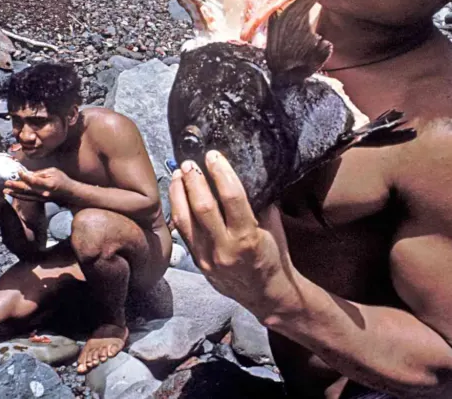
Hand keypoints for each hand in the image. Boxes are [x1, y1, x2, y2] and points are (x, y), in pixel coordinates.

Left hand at [4, 168, 73, 204]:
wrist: (70, 194)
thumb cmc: (63, 180)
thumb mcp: (53, 171)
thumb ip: (40, 173)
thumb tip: (27, 174)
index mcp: (48, 184)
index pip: (33, 181)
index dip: (25, 176)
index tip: (18, 171)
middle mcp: (43, 193)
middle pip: (27, 189)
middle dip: (15, 186)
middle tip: (6, 183)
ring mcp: (41, 198)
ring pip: (26, 195)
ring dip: (15, 193)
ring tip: (5, 191)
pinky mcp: (40, 200)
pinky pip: (28, 198)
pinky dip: (20, 196)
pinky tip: (13, 194)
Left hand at [169, 151, 303, 322]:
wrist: (266, 295)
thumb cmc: (274, 257)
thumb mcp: (273, 228)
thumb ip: (260, 203)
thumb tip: (248, 173)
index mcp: (248, 237)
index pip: (232, 197)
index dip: (221, 172)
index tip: (214, 155)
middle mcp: (225, 248)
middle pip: (202, 207)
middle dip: (194, 180)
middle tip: (189, 162)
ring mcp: (208, 258)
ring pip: (185, 220)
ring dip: (179, 193)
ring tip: (178, 175)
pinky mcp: (198, 263)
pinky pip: (183, 233)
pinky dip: (178, 211)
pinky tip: (177, 196)